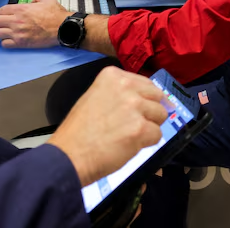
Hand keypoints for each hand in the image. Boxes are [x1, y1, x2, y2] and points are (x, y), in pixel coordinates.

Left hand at [0, 0, 68, 48]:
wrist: (62, 28)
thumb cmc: (55, 15)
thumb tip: (32, 1)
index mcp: (21, 9)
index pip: (0, 11)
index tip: (1, 15)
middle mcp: (16, 21)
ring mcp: (17, 33)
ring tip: (3, 32)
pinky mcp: (20, 43)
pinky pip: (4, 44)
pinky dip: (5, 42)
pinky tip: (10, 40)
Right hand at [47, 66, 167, 185]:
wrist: (69, 155)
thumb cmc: (79, 131)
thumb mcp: (95, 97)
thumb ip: (119, 94)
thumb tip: (147, 100)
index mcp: (113, 75)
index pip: (145, 83)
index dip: (145, 99)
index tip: (137, 110)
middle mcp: (126, 86)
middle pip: (157, 96)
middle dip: (151, 111)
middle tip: (135, 125)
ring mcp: (134, 107)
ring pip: (160, 115)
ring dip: (149, 127)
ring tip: (129, 136)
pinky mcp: (140, 128)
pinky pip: (157, 134)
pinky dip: (147, 143)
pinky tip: (129, 145)